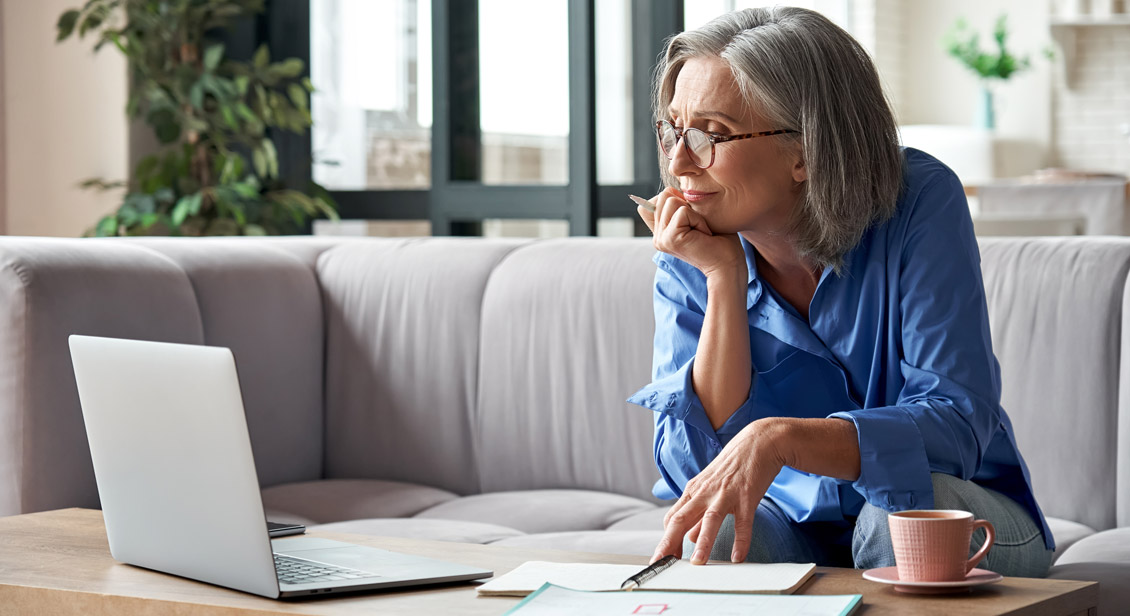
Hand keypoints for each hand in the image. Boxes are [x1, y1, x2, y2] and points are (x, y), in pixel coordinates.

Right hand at [635, 188, 744, 279]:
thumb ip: (678, 206)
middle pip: (663, 196)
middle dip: (686, 205)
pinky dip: (698, 219)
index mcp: (661, 232)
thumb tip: (670, 190)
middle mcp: (657, 237)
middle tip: (699, 226)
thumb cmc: (719, 240)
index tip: (692, 221)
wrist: (728, 265)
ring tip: (701, 231)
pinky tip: (704, 235)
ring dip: (693, 212)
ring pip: (671, 200)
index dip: (674, 201)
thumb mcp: (695, 217)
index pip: (652, 202)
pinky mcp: (670, 239)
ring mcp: (661, 239)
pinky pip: (683, 211)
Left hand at [650, 419, 787, 564]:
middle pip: (681, 519)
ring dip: (702, 542)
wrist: (758, 442)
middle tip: (662, 563)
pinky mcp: (747, 495)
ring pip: (709, 519)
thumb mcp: (710, 487)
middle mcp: (705, 492)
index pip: (672, 518)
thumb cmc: (733, 466)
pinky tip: (738, 557)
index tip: (662, 558)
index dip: (666, 539)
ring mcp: (725, 494)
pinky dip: (741, 540)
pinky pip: (743, 522)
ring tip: (698, 563)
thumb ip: (698, 513)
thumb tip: (689, 537)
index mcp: (693, 491)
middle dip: (669, 543)